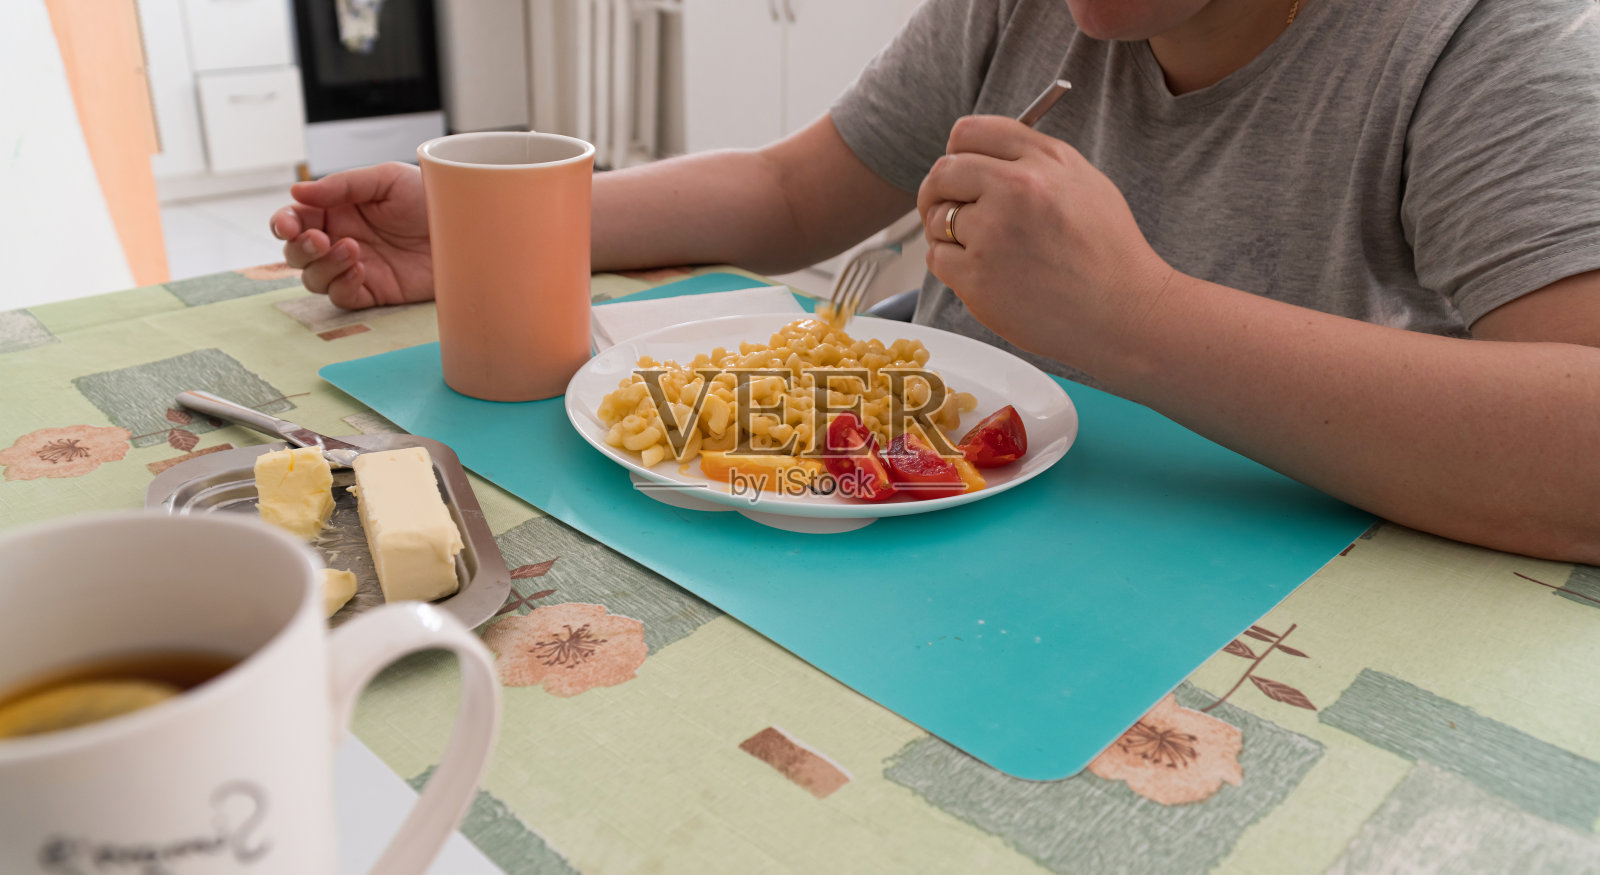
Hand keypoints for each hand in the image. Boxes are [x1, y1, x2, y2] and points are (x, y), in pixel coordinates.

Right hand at [269, 162, 433, 309]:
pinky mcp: (374, 292)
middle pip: (296, 253)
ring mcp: (355, 267)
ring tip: (352, 249)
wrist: (468, 229)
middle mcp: (340, 239)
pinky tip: (360, 269)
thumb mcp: (387, 179)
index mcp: (337, 209)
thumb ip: (342, 185)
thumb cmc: (431, 197)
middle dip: (300, 248)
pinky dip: (342, 285)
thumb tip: (297, 191)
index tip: (289, 225)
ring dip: (323, 266)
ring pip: (313, 278)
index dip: (284, 223)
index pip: (295, 219)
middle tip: (321, 239)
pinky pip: (341, 297)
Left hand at [916, 116, 1174, 372]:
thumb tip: (983, 157)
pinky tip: (985, 275)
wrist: (1125, 312)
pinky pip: (938, 258)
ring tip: (982, 252)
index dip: (956, 153)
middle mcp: (1017, 189)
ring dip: (946, 234)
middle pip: (943, 173)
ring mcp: (994, 233)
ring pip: (936, 219)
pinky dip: (952, 267)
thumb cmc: (1108, 255)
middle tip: (944, 209)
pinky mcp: (978, 276)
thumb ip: (1034, 162)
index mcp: (1044, 160)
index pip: (969, 133)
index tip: (957, 171)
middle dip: (937, 192)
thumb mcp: (1085, 184)